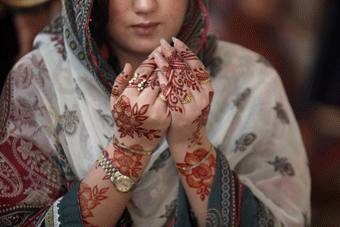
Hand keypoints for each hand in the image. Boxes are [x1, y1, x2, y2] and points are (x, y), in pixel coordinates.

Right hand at [110, 49, 170, 151]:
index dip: (152, 59)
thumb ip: (119, 82)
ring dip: (172, 72)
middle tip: (169, 51)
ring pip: (168, 86)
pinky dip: (176, 85)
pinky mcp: (167, 118)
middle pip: (157, 78)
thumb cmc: (123, 118)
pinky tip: (179, 75)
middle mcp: (143, 105)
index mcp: (129, 98)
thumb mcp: (114, 101)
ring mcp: (157, 113)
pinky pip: (173, 97)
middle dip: (164, 62)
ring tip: (176, 60)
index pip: (143, 73)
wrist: (136, 142)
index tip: (158, 50)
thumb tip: (128, 65)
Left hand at [154, 38, 213, 158]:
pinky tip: (158, 74)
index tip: (176, 41)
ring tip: (157, 54)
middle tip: (163, 43)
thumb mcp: (196, 99)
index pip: (197, 66)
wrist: (189, 143)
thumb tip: (183, 60)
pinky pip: (173, 96)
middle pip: (187, 71)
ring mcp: (194, 107)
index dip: (186, 52)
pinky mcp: (183, 116)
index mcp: (208, 90)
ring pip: (180, 82)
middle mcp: (203, 97)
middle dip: (174, 55)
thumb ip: (193, 83)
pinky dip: (165, 84)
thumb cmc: (189, 118)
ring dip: (167, 66)